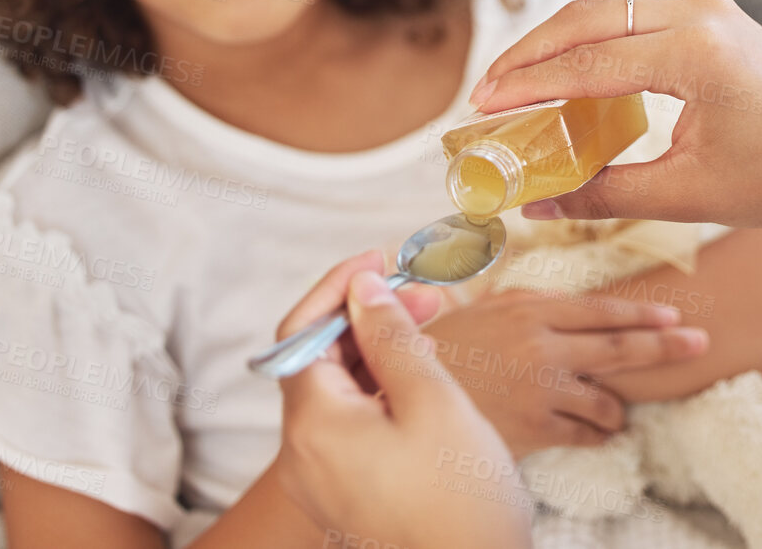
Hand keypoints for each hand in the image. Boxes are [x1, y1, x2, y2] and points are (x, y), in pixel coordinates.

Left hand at [272, 251, 531, 548]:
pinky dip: (379, 392)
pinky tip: (422, 382)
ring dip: (376, 353)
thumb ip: (393, 337)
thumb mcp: (433, 401)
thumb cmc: (460, 499)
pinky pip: (351, 425)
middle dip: (366, 319)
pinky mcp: (347, 492)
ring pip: (338, 392)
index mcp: (314, 425)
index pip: (300, 333)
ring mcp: (323, 477)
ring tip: (431, 335)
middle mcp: (304, 452)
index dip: (338, 289)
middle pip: (317, 360)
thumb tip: (363, 288)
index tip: (381, 261)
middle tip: (426, 296)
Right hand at [422, 289, 708, 457]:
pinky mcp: (536, 428)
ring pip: (607, 400)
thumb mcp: (486, 308)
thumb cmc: (442, 347)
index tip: (675, 316)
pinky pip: (586, 434)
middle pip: (622, 349)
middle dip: (667, 347)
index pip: (602, 310)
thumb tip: (566, 301)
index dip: (643, 315)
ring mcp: (542, 389)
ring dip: (619, 408)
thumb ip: (529, 302)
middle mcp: (544, 346)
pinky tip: (594, 434)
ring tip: (619, 412)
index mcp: (532, 309)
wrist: (399, 390)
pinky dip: (597, 434)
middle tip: (702, 344)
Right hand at [467, 0, 761, 226]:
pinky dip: (592, 45)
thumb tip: (534, 203)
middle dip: (528, 54)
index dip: (527, 86)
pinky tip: (567, 79)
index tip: (482, 107)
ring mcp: (706, 8)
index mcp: (695, 53)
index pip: (586, 63)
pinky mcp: (711, 16)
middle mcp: (698, 14)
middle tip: (485, 93)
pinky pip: (632, 21)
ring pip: (605, 12)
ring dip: (556, 45)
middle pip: (585, 19)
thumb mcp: (689, 195)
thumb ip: (603, 193)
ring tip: (514, 86)